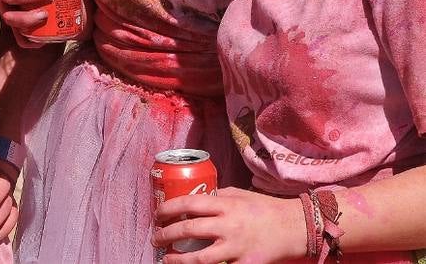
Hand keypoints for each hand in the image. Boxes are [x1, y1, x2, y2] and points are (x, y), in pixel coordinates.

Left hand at [153, 187, 304, 263]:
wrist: (296, 228)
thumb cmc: (266, 209)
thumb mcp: (240, 195)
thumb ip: (218, 197)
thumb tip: (194, 200)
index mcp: (225, 205)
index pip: (188, 203)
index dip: (167, 209)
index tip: (156, 214)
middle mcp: (229, 226)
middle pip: (188, 230)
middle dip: (166, 235)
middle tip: (156, 238)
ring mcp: (237, 248)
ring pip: (200, 258)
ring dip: (178, 260)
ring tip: (166, 259)